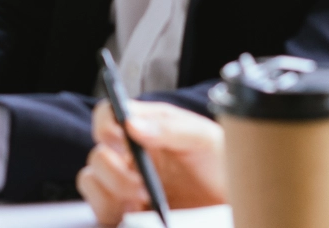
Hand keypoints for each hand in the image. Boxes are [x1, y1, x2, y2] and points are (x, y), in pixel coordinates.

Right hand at [77, 101, 226, 226]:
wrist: (236, 202)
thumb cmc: (223, 165)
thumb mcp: (204, 139)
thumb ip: (170, 128)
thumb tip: (131, 124)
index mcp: (145, 127)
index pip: (109, 115)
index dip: (105, 125)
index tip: (120, 141)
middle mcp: (130, 153)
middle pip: (97, 153)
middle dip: (114, 170)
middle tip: (140, 185)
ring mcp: (125, 182)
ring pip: (91, 180)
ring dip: (112, 191)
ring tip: (142, 201)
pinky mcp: (125, 209)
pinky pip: (99, 208)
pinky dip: (111, 210)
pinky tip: (135, 213)